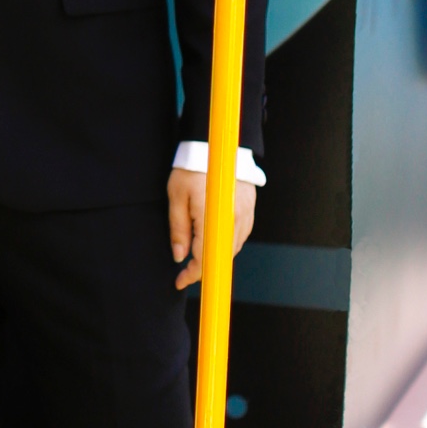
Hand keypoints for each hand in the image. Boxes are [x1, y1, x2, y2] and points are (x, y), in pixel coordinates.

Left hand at [168, 169, 256, 289]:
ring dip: (216, 256)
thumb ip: (178, 229)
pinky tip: (215, 242)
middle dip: (203, 268)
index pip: (204, 258)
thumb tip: (179, 256)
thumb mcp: (176, 196)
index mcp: (211, 218)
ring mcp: (245, 214)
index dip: (191, 275)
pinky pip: (240, 235)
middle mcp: (233, 220)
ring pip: (232, 248)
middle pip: (220, 257)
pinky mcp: (250, 209)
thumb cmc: (192, 168)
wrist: (216, 145)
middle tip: (185, 272)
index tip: (179, 281)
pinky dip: (227, 244)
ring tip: (197, 256)